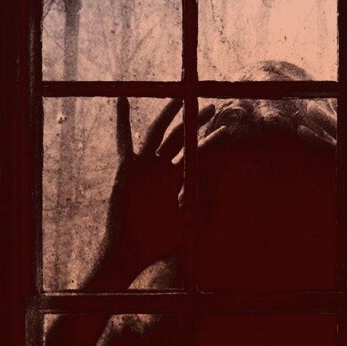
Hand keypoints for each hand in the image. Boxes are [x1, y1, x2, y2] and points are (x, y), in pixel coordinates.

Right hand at [104, 97, 217, 277]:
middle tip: (210, 107)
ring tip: (179, 95)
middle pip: (181, 139)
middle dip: (195, 122)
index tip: (225, 130)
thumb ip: (204, 204)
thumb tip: (223, 190)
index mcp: (176, 181)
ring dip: (168, 114)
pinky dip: (122, 120)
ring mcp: (144, 167)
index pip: (197, 156)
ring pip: (158, 133)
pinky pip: (124, 139)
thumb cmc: (158, 242)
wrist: (132, 250)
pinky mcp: (128, 168)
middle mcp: (162, 170)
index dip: (210, 143)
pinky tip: (122, 99)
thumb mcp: (188, 222)